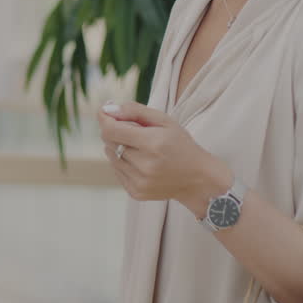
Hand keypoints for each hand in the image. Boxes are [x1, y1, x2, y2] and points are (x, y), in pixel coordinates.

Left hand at [97, 101, 231, 215]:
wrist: (198, 179)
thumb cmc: (181, 145)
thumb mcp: (165, 121)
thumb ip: (135, 111)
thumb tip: (107, 109)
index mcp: (152, 144)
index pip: (112, 130)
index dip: (104, 119)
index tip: (105, 112)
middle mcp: (144, 165)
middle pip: (109, 142)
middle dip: (114, 132)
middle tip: (129, 129)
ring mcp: (139, 182)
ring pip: (111, 157)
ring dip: (118, 147)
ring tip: (138, 147)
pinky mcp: (136, 193)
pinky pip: (117, 171)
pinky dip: (122, 163)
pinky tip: (140, 161)